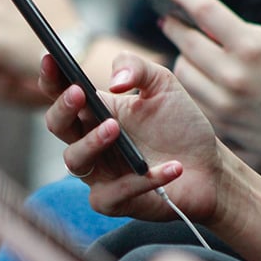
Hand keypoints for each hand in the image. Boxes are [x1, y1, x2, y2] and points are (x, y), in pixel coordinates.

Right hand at [39, 51, 224, 223]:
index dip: (51, 77)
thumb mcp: (163, 85)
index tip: (50, 58)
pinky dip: (142, 180)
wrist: (210, 168)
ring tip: (115, 128)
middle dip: (63, 109)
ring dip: (92, 142)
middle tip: (78, 93)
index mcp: (96, 111)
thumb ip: (137, 67)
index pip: (62, 92)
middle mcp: (91, 141)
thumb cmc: (181, 125)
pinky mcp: (115, 201)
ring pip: (75, 160)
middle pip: (58, 126)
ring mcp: (100, 173)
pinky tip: (173, 167)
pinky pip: (115, 193)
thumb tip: (114, 79)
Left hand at [159, 0, 260, 173]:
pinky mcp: (215, 124)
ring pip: (181, 70)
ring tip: (191, 51)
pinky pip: (189, 95)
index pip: (205, 10)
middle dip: (173, 26)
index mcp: (252, 49)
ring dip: (183, 57)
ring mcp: (222, 103)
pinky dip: (192, 83)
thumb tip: (208, 23)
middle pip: (185, 41)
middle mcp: (232, 76)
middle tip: (168, 18)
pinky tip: (201, 77)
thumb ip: (248, 32)